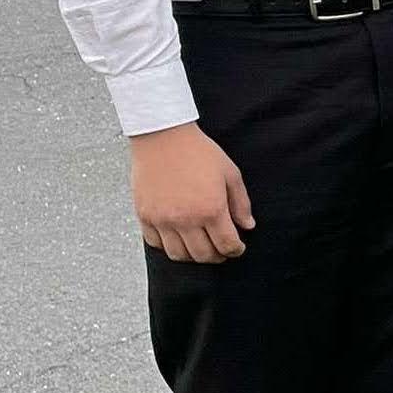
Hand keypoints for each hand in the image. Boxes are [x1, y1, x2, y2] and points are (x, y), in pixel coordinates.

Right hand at [130, 123, 255, 261]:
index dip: (236, 250)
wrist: (163, 136)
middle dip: (217, 256)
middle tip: (221, 250)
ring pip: (178, 255)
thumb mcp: (230, 174)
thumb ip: (241, 203)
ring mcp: (163, 220)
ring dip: (192, 255)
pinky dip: (167, 245)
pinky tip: (177, 236)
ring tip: (200, 245)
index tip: (238, 247)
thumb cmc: (198, 151)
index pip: (227, 245)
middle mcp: (186, 219)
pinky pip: (155, 243)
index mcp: (211, 209)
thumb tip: (247, 226)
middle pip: (203, 255)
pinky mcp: (145, 216)